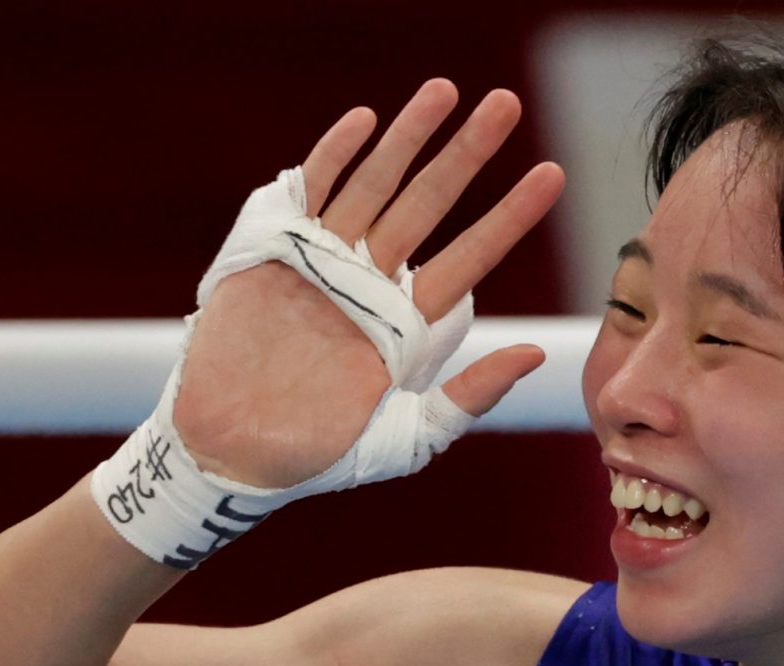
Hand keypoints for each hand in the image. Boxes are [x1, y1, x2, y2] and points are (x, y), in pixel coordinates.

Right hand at [174, 82, 564, 488]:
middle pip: (429, 204)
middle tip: (505, 106)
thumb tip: (535, 354)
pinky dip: (335, 156)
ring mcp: (324, 260)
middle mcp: (372, 283)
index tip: (552, 174)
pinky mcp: (274, 249)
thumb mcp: (404, 440)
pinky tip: (365, 122)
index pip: (471, 256)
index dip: (510, 217)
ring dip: (409, 137)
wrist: (231, 452)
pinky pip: (310, 191)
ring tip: (444, 91)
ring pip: (376, 184)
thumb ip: (469, 399)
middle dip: (467, 155)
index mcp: (407, 323)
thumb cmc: (316, 456)